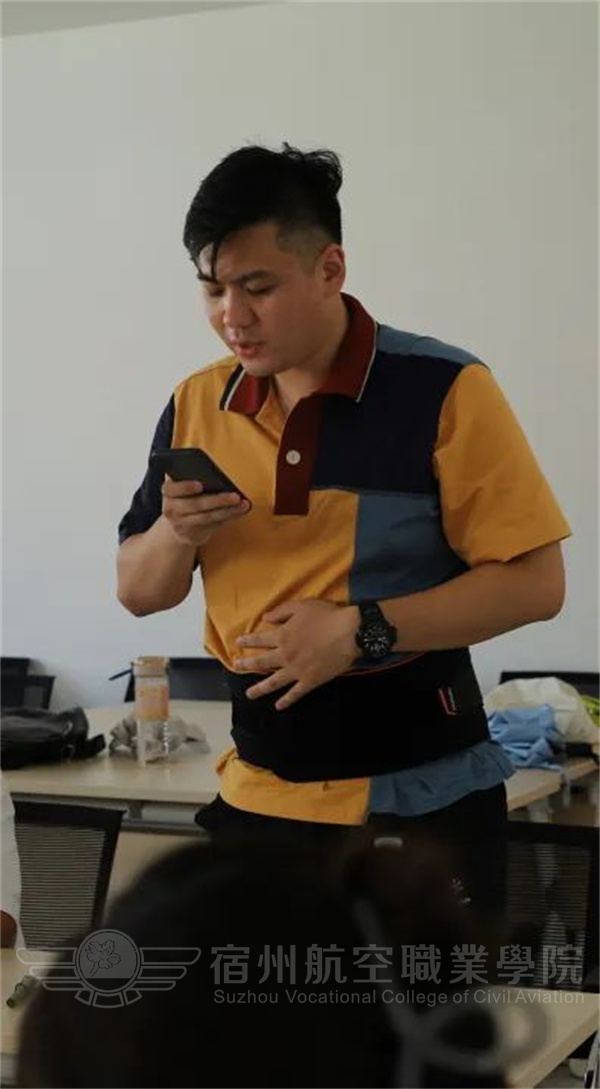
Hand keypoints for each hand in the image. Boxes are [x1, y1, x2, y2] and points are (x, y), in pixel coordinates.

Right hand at [162, 477, 249, 546]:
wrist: (178, 526)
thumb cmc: (185, 499)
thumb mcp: (183, 488)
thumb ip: (194, 479)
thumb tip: (218, 476)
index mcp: (168, 492)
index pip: (171, 488)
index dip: (184, 487)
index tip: (199, 485)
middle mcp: (171, 509)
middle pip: (195, 504)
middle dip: (217, 500)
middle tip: (235, 496)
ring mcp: (182, 524)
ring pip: (208, 516)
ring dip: (228, 510)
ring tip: (243, 503)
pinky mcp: (194, 535)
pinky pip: (214, 525)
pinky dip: (229, 516)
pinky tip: (241, 510)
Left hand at [234, 599, 359, 709]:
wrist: (349, 633)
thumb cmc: (326, 616)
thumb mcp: (302, 606)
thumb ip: (281, 612)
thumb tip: (265, 618)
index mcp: (282, 636)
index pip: (259, 639)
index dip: (247, 641)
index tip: (238, 643)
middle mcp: (285, 655)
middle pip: (261, 662)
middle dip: (246, 664)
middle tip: (236, 666)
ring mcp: (296, 670)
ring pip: (273, 682)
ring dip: (260, 689)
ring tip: (249, 694)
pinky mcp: (310, 681)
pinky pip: (295, 693)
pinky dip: (286, 701)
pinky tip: (278, 706)